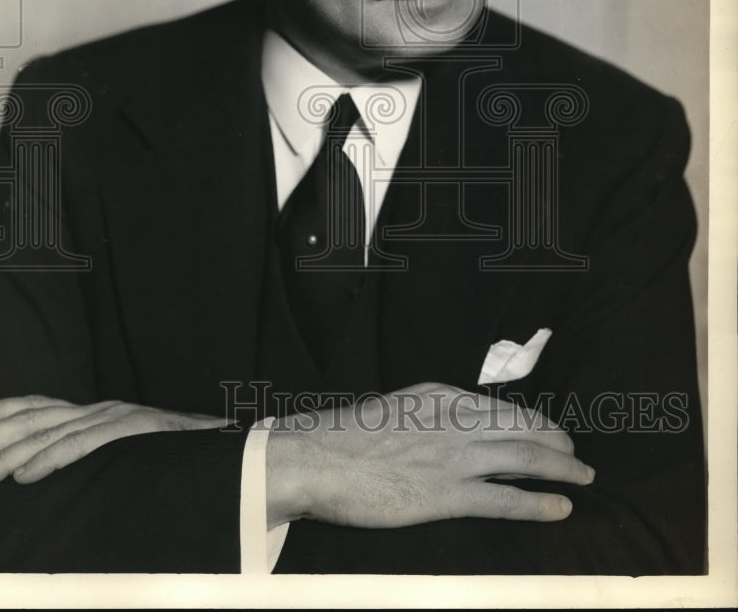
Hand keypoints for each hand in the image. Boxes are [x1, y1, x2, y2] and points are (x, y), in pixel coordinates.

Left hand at [0, 395, 228, 487]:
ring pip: (54, 432)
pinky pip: (88, 444)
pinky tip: (27, 475)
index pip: (34, 408)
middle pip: (34, 419)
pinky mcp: (135, 431)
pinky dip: (55, 457)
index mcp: (93, 414)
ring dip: (11, 455)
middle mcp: (100, 410)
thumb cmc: (174, 461)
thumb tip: (47, 476)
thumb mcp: (123, 456)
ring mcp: (117, 418)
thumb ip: (93, 457)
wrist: (232, 454)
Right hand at [266, 382, 593, 529]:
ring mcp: (453, 458)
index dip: (534, 421)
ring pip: (523, 459)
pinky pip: (504, 499)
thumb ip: (428, 417)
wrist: (319, 458)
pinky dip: (537, 503)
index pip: (501, 408)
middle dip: (556, 443)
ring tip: (584, 479)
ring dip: (560, 470)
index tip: (551, 432)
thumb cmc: (348, 438)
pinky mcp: (446, 495)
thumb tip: (450, 432)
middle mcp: (455, 421)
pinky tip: (560, 508)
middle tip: (578, 458)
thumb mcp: (396, 409)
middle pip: (521, 428)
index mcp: (441, 396)